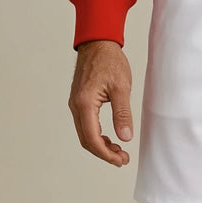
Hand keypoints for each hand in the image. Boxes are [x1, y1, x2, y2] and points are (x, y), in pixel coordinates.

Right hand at [68, 40, 133, 166]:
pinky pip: (85, 124)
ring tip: (119, 150)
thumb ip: (122, 113)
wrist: (98, 42)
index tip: (121, 160)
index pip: (92, 139)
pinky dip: (97, 134)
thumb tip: (125, 137)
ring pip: (85, 133)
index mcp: (84, 104)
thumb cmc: (110, 61)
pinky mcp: (79, 100)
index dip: (106, 154)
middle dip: (104, 153)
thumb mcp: (121, 87)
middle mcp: (76, 106)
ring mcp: (76, 103)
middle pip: (86, 140)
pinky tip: (110, 136)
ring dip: (100, 145)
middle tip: (122, 159)